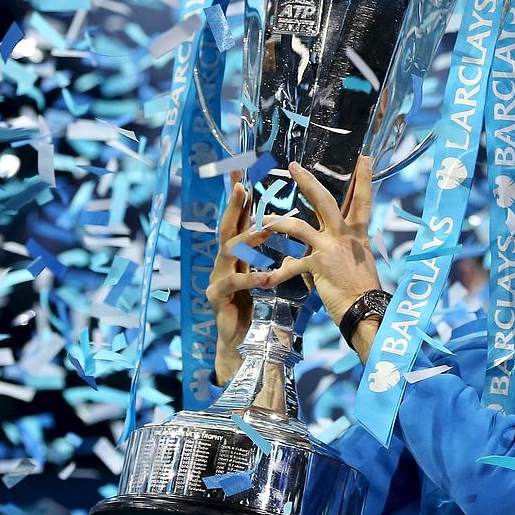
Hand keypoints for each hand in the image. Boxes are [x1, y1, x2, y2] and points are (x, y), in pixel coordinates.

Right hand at [206, 169, 271, 384]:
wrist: (244, 345)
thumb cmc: (259, 308)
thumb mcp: (270, 275)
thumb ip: (277, 254)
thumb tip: (297, 228)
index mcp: (239, 255)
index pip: (241, 219)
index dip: (242, 196)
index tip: (244, 170)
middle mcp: (225, 262)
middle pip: (227, 226)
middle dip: (234, 206)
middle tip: (241, 185)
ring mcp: (217, 278)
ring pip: (227, 251)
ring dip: (245, 238)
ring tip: (262, 229)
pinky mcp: (217, 298)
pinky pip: (233, 283)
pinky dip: (250, 278)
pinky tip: (266, 276)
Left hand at [258, 154, 380, 326]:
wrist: (365, 309)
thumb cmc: (361, 291)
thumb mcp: (355, 264)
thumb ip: (329, 253)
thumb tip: (304, 255)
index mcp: (357, 234)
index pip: (362, 202)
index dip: (363, 180)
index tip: (364, 159)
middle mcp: (344, 236)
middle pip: (324, 201)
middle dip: (307, 182)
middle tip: (293, 166)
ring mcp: (330, 248)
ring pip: (299, 227)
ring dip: (278, 223)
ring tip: (262, 220)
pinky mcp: (318, 264)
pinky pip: (291, 265)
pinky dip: (277, 273)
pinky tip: (266, 280)